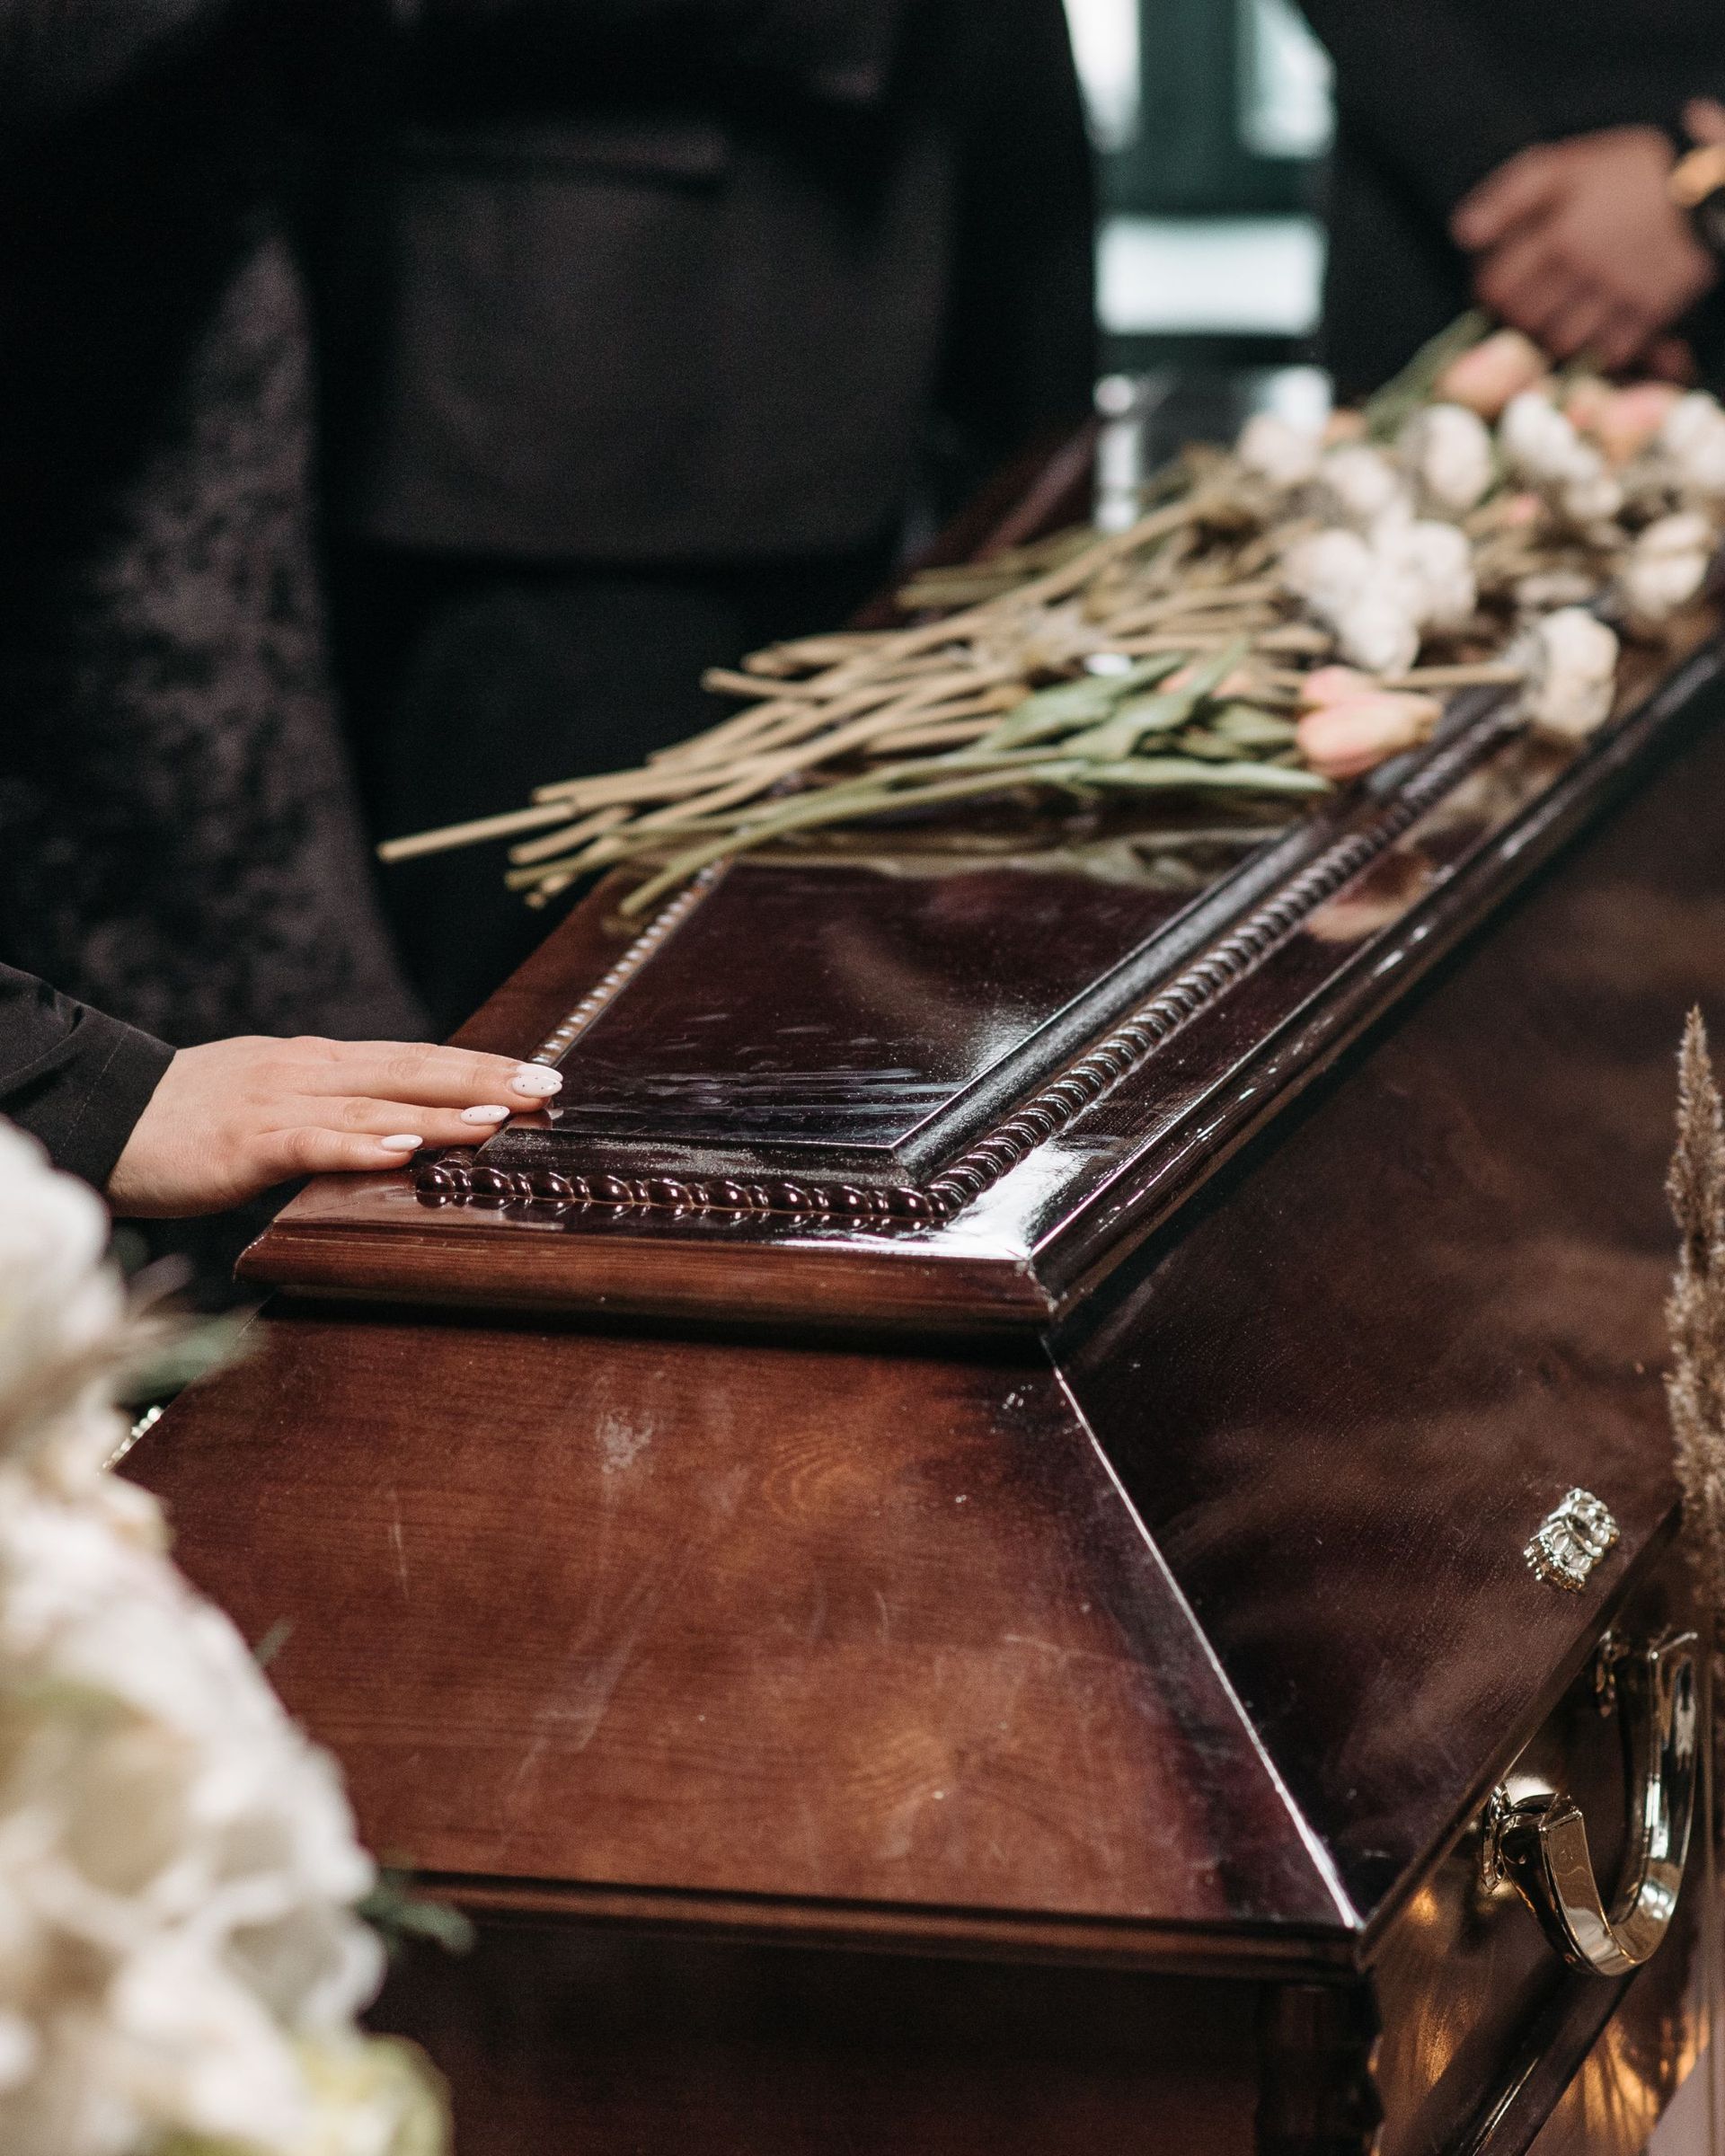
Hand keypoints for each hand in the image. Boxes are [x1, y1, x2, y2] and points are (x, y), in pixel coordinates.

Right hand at [105, 1036, 563, 1217]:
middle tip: (549, 1086)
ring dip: (440, 1111)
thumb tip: (398, 1125)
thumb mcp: (274, 1103)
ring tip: (499, 1119)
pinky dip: (359, 1145)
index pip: (417, 1057)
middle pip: (412, 1070)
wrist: (105, 1115)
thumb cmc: (191, 1119)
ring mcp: (277, 1104)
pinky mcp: (244, 1143)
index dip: (481, 1063)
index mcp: (321, 1064)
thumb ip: (334, 1111)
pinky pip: (310, 1143)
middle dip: (485, 1078)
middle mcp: (309, 1073)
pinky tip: (403, 1149)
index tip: (542, 1070)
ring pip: (374, 1104)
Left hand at [1452, 128, 1716, 369]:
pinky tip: (1594, 326)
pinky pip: (1607, 353)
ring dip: (1552, 334)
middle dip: (1518, 313)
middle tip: (1528, 299)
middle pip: (1524, 320)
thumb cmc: (1630, 173)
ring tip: (1559, 314)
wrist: (1708, 184)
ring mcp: (1618, 297)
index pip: (1496, 288)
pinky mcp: (1650, 315)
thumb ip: (1510, 196)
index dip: (1490, 288)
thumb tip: (1462, 234)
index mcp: (1559, 234)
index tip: (1500, 281)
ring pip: (1560, 342)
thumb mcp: (1568, 166)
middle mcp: (1585, 271)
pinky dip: (1595, 348)